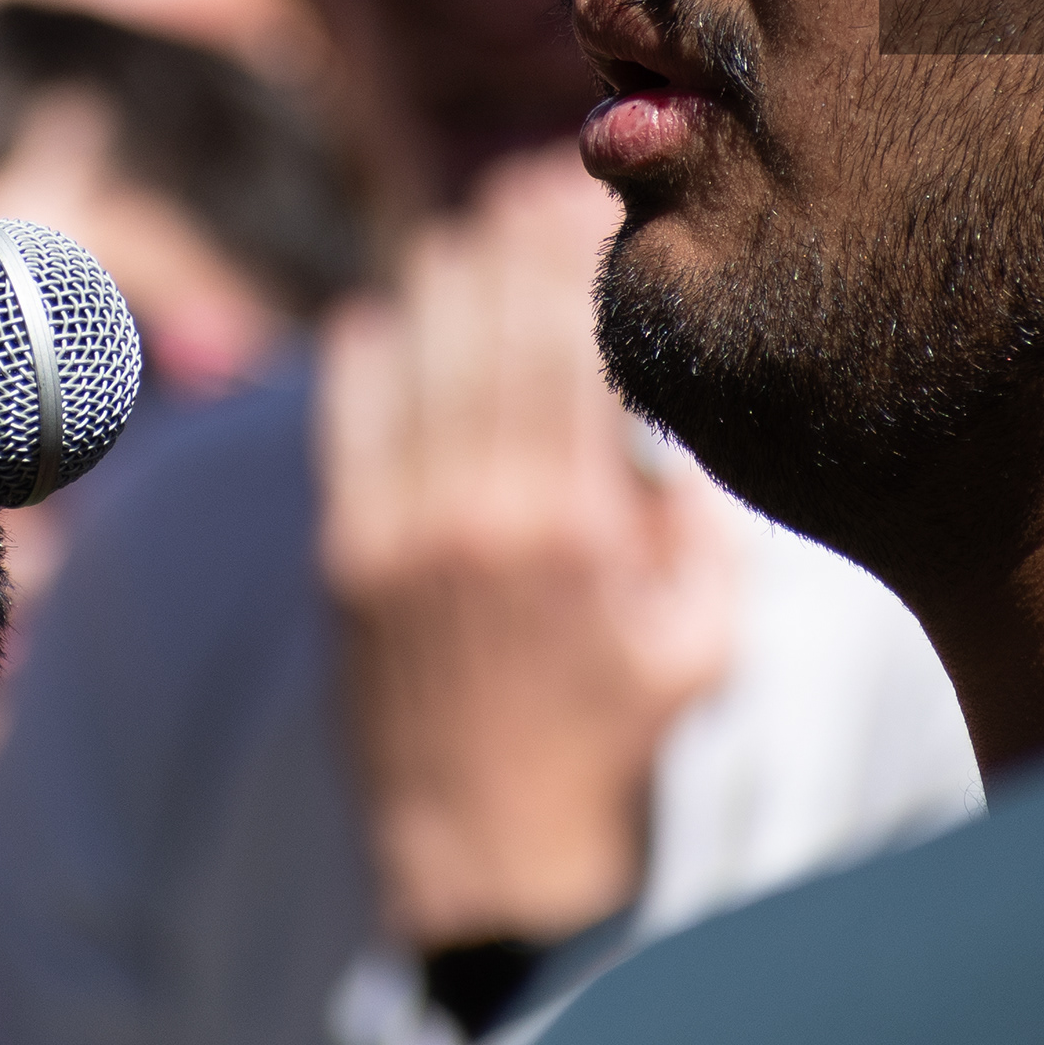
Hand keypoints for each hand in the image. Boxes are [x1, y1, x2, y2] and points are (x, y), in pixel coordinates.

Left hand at [317, 149, 737, 949]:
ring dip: (439, 279)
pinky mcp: (344, 556)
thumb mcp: (699, 640)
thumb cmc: (611, 750)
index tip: (581, 191)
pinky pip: (345, 414)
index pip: (566, 334)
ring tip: (467, 235)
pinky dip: (367, 349)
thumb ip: (694, 518)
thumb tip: (668, 411)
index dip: (569, 246)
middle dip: (507, 234)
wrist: (491, 863)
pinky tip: (387, 312)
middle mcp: (478, 506)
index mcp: (576, 522)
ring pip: (408, 347)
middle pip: (484, 316)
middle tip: (527, 181)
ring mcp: (397, 527)